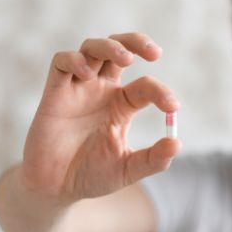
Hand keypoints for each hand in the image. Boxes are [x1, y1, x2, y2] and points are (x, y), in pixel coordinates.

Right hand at [22, 33, 180, 201]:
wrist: (56, 188)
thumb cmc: (90, 176)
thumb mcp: (127, 169)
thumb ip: (153, 159)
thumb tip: (177, 143)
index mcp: (121, 105)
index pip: (145, 86)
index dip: (161, 92)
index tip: (173, 107)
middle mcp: (100, 91)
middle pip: (118, 49)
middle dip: (136, 42)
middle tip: (155, 53)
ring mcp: (77, 89)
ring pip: (91, 48)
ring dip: (110, 46)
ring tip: (127, 59)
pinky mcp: (54, 93)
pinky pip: (61, 62)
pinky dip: (75, 60)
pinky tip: (89, 76)